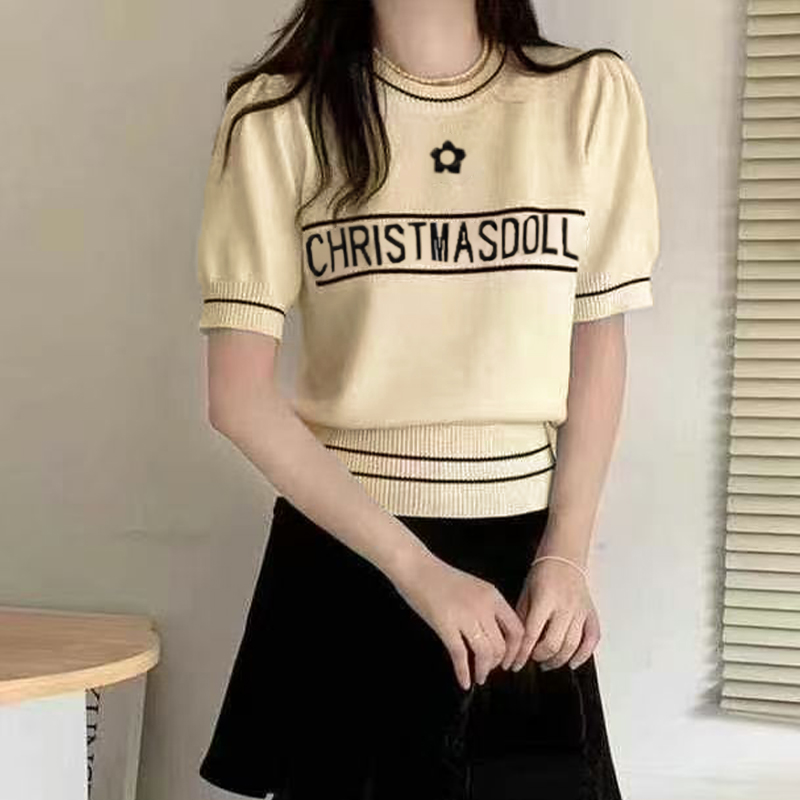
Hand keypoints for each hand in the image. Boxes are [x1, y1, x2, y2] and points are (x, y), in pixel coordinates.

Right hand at [391, 550, 524, 690]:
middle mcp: (483, 606)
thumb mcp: (474, 588)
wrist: (416, 568)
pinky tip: (464, 681)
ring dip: (483, 670)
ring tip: (479, 677)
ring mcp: (464, 616)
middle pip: (501, 645)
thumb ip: (488, 608)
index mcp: (493, 596)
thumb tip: (497, 636)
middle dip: (497, 663)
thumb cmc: (442, 578)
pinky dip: (463, 672)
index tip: (510, 661)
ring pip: (484, 653)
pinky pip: (460, 655)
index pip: (517, 629)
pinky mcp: (445, 625)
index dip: (515, 651)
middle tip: (490, 669)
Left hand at [509, 557, 600, 671]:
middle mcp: (565, 606)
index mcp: (545, 599)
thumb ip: (522, 617)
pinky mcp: (591, 613)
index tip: (515, 663)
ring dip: (558, 660)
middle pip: (553, 643)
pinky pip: (592, 639)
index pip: (531, 634)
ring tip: (547, 662)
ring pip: (572, 645)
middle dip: (540, 657)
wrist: (564, 558)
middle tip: (533, 659)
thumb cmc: (543, 573)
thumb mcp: (526, 592)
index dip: (522, 652)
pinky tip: (572, 662)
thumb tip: (514, 643)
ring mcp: (580, 610)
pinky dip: (584, 655)